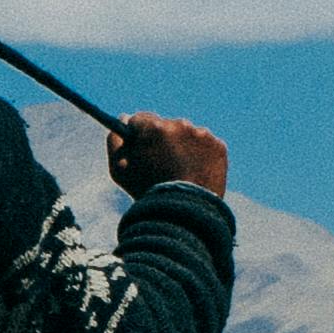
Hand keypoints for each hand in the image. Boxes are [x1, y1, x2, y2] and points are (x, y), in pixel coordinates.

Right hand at [108, 114, 226, 197]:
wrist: (184, 213)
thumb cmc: (147, 192)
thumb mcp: (119, 169)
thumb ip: (115, 140)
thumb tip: (123, 119)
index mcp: (153, 127)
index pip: (140, 119)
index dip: (138, 134)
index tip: (140, 146)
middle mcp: (180, 124)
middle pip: (165, 126)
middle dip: (162, 140)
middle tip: (161, 164)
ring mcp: (202, 135)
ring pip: (187, 136)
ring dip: (182, 147)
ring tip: (180, 172)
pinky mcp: (218, 146)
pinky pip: (205, 146)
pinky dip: (200, 156)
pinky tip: (194, 173)